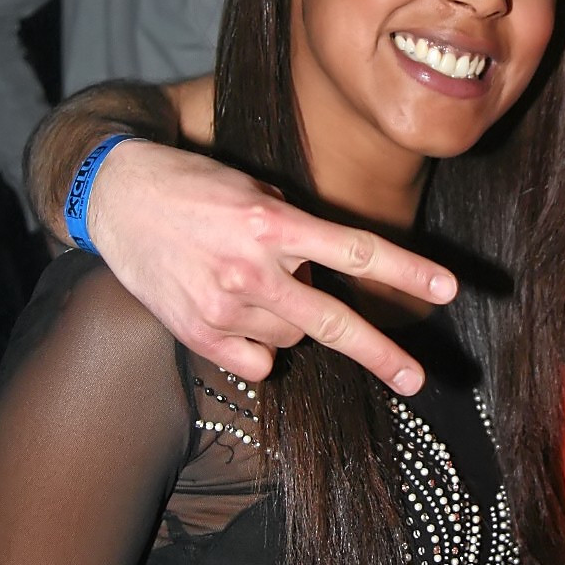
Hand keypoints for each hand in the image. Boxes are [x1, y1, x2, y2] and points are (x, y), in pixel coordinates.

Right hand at [86, 141, 456, 389]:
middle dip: (381, 353)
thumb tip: (329, 273)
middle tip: (418, 378)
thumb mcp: (255, 186)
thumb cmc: (195, 186)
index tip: (449, 288)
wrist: (115, 197)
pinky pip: (258, 361)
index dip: (407, 272)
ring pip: (293, 337)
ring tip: (255, 283)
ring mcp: (223, 306)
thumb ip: (297, 230)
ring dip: (292, 318)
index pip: (357, 252)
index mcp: (273, 222)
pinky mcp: (197, 335)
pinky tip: (235, 311)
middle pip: (333, 320)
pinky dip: (259, 345)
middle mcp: (252, 268)